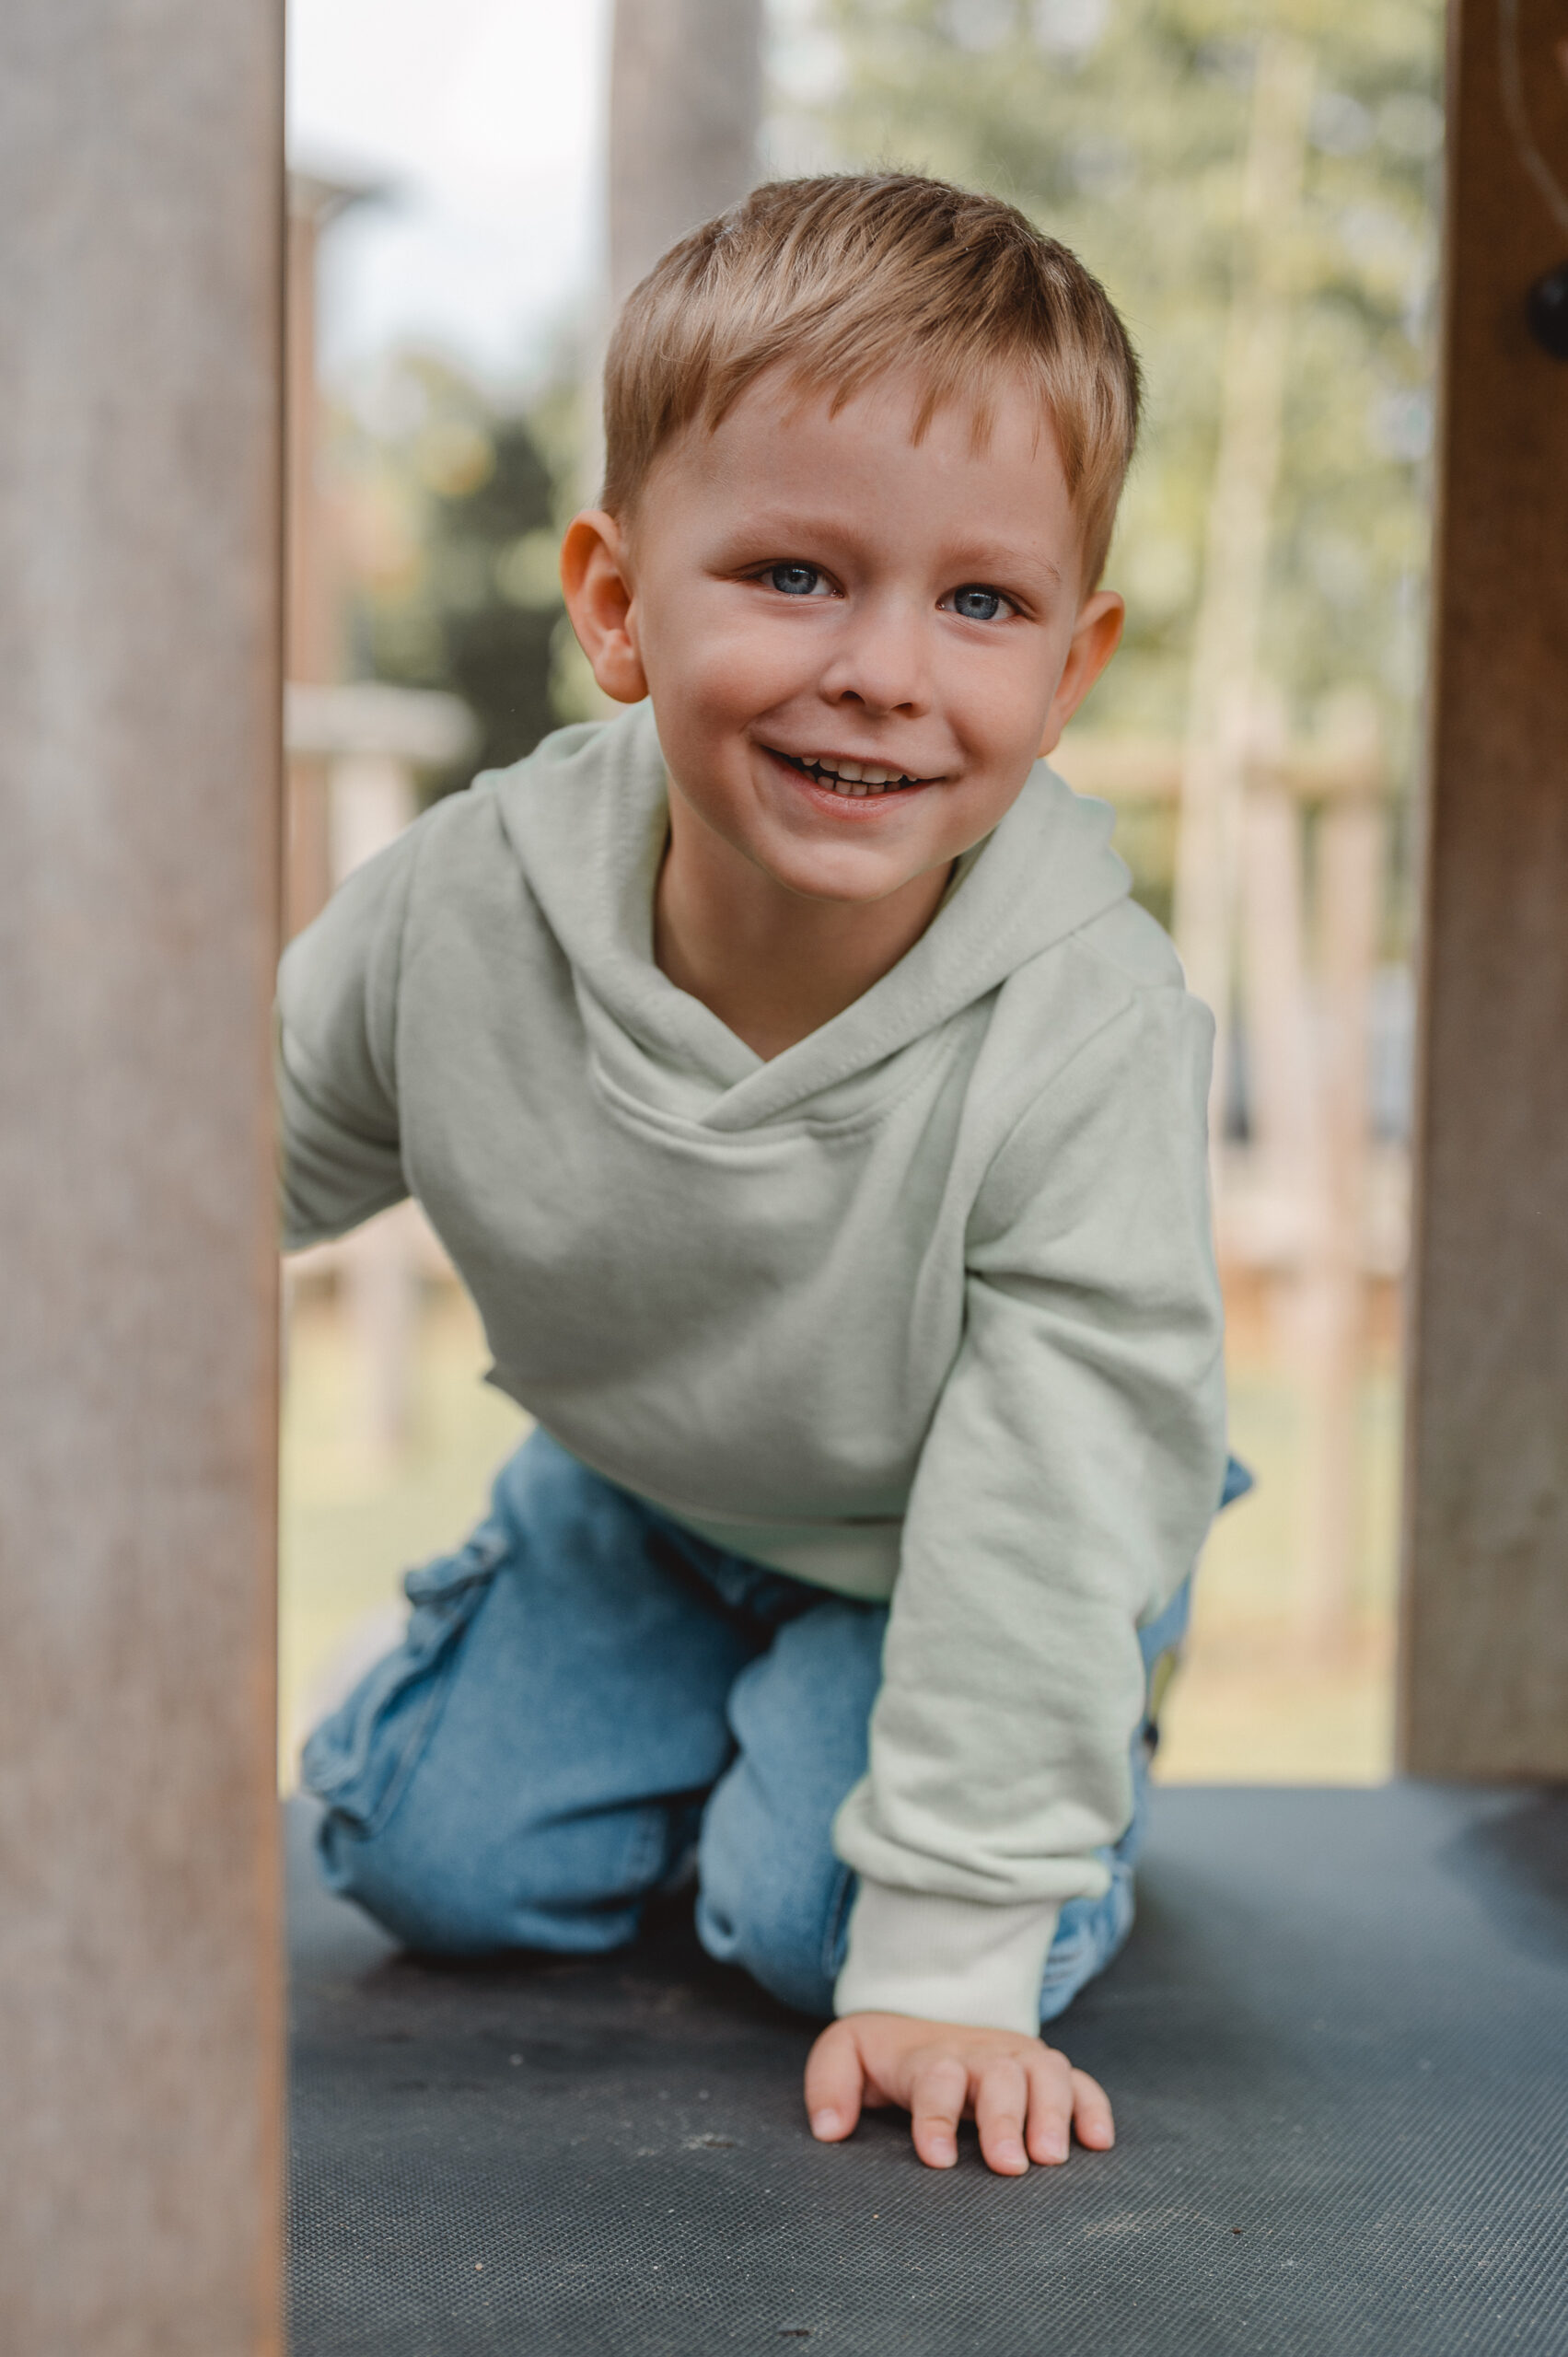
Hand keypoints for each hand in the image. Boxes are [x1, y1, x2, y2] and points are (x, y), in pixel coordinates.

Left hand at [804, 2012, 1113, 2175]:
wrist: (926, 2009)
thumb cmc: (886, 2052)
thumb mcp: (845, 2054)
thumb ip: (829, 2084)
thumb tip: (829, 2128)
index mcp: (930, 2056)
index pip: (934, 2078)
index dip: (936, 2116)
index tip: (936, 2156)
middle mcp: (978, 2054)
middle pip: (998, 2076)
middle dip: (1005, 2119)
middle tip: (1009, 2166)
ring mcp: (1016, 2058)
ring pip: (1044, 2073)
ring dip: (1053, 2113)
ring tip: (1052, 2158)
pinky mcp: (1043, 2069)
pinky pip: (1079, 2081)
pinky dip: (1093, 2106)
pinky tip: (1098, 2142)